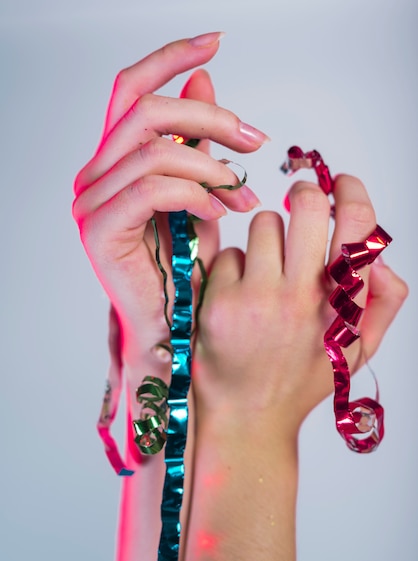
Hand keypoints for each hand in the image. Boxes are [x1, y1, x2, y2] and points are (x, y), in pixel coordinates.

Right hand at [72, 32, 267, 374]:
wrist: (174, 328)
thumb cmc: (188, 265)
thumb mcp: (201, 192)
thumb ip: (198, 141)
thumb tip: (204, 82)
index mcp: (115, 161)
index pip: (132, 91)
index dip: (170, 58)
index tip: (216, 41)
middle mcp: (95, 175)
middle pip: (145, 112)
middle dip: (209, 118)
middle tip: (253, 141)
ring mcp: (92, 202)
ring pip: (155, 150)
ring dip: (211, 166)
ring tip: (242, 191)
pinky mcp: (100, 230)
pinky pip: (153, 188)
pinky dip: (195, 193)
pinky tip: (219, 210)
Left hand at [193, 175, 407, 439]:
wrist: (248, 418)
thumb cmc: (301, 380)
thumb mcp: (356, 351)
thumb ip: (384, 304)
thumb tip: (381, 258)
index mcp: (341, 306)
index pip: (356, 225)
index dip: (351, 192)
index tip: (341, 183)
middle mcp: (302, 297)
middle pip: (305, 206)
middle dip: (304, 194)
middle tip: (299, 200)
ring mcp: (258, 298)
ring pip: (263, 224)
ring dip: (267, 237)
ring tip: (266, 270)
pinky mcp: (220, 302)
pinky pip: (230, 254)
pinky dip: (235, 268)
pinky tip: (238, 296)